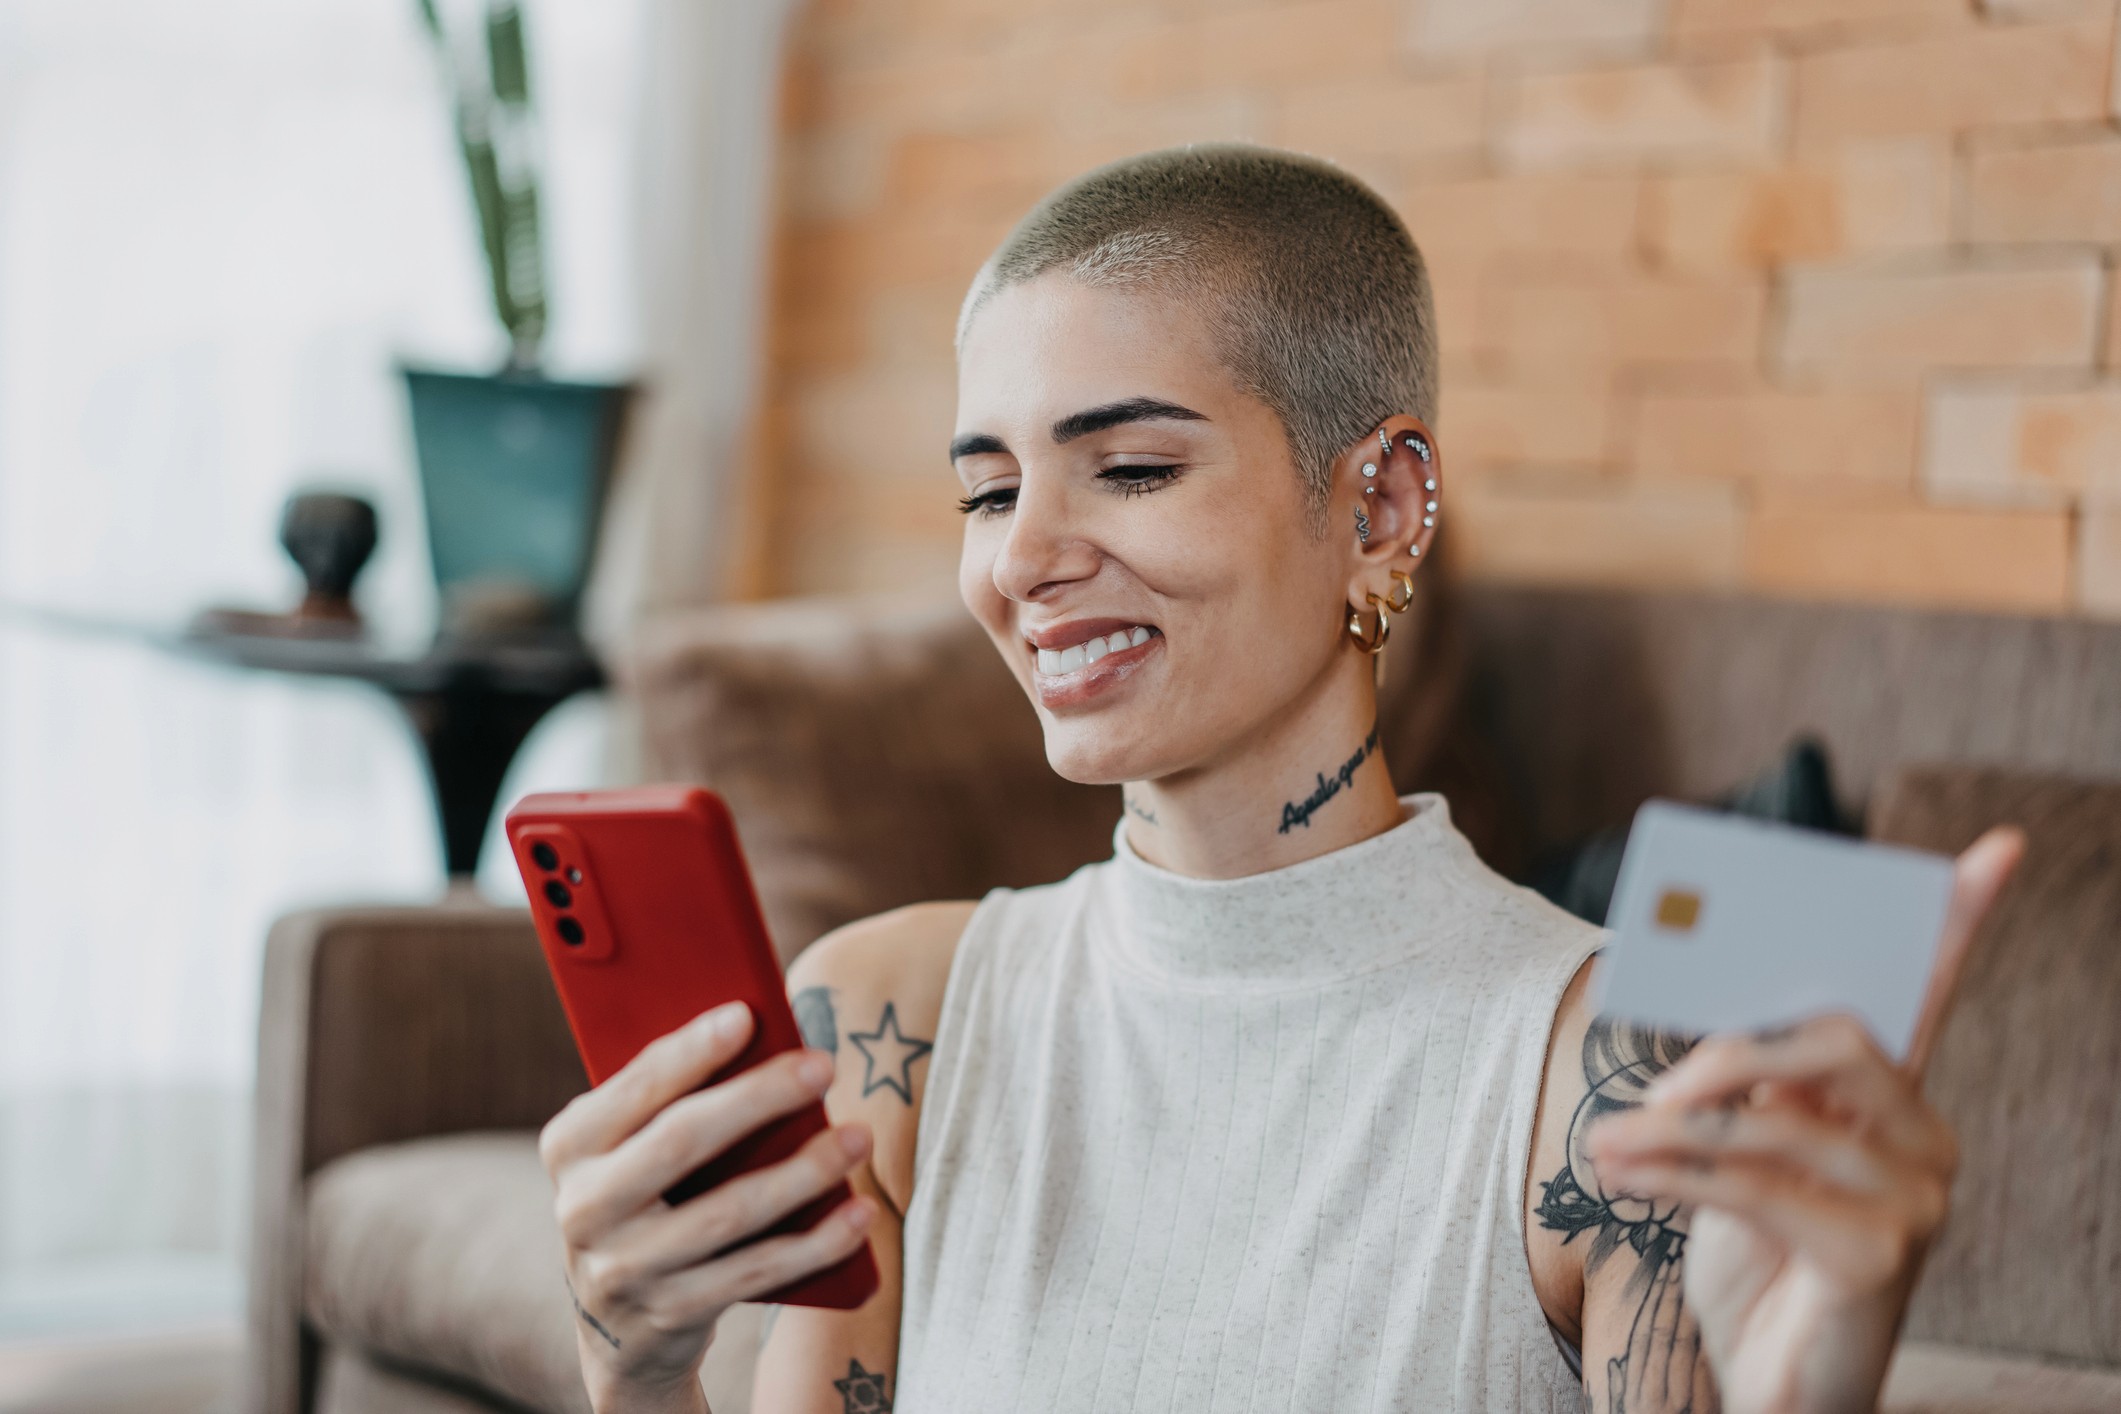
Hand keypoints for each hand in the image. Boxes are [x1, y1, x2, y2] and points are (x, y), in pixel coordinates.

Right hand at [539, 1001, 876, 1413]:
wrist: (621, 1325)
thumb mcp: (630, 1148)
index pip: (635, 1087)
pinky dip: (817, 1241)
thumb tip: (760, 1035)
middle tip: (823, 1066)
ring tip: (857, 1137)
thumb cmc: (646, 1196)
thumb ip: (670, 1101)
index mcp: (571, 1145)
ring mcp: (624, 1268)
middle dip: (759, 1097)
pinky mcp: (672, 1313)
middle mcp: (584, 1207)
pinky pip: (756, 1271)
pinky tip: (859, 1212)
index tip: (746, 1016)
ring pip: (728, 1212)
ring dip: (804, 1172)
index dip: (690, 1051)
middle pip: (681, 1141)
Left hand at [1584, 827, 2023, 1413]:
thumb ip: (1743, 1088)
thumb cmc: (1758, 1256)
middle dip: (1729, 1048)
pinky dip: (1670, 1174)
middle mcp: (1922, 1138)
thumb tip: (1705, 1027)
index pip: (1931, 994)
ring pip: (1776, 1116)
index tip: (1991, 847)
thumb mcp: (1744, 1155)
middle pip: (1835, 1036)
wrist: (1772, 1381)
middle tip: (1656, 1085)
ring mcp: (1912, 1199)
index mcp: (1893, 1098)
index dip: (1962, 920)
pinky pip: (1754, 1185)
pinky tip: (1620, 1173)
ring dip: (1671, 1128)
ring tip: (1606, 1141)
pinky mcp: (1876, 1256)